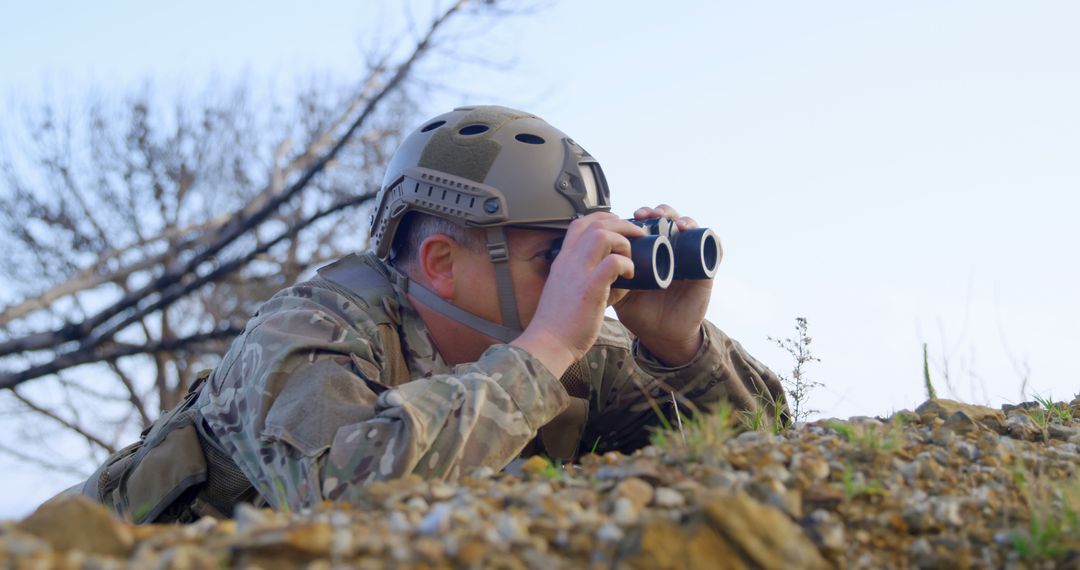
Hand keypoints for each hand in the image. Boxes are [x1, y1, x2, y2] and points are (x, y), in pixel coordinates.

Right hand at [511, 212, 645, 376]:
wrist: (548, 343)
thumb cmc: (560, 323)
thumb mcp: (569, 291)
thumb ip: (589, 279)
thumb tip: (618, 278)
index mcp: (563, 260)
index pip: (580, 223)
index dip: (603, 219)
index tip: (618, 229)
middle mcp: (569, 261)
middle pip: (595, 223)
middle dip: (620, 224)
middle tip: (636, 235)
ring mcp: (578, 272)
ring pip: (603, 235)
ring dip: (623, 240)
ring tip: (631, 256)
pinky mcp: (590, 288)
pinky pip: (613, 262)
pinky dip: (627, 264)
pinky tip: (631, 276)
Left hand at [612, 204, 716, 365]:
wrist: (662, 336)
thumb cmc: (641, 313)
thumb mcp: (618, 293)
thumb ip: (604, 279)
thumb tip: (585, 262)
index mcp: (649, 253)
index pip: (648, 225)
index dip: (641, 216)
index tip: (631, 215)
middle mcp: (670, 251)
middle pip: (669, 221)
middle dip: (659, 212)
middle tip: (648, 215)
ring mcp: (688, 259)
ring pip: (690, 229)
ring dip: (682, 218)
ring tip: (672, 222)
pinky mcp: (705, 270)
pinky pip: (714, 248)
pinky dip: (709, 236)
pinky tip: (692, 232)